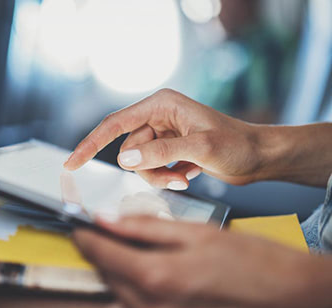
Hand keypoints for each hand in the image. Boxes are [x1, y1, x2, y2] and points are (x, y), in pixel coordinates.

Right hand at [64, 88, 263, 188]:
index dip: (91, 143)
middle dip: (147, 170)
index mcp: (161, 105)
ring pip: (140, 163)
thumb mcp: (200, 148)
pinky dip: (167, 177)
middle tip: (174, 178)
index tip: (71, 162)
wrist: (259, 156)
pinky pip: (152, 168)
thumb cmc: (237, 145)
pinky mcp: (169, 149)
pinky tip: (189, 175)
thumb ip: (161, 152)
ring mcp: (163, 134)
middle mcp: (158, 117)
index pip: (116, 124)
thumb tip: (125, 159)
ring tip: (184, 178)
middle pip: (129, 150)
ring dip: (159, 176)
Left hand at [73, 216, 331, 307]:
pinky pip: (135, 305)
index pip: (101, 253)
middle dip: (96, 252)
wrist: (286, 292)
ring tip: (117, 246)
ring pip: (117, 292)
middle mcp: (152, 305)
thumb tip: (107, 218)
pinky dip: (129, 285)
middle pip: (105, 275)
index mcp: (156, 276)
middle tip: (97, 230)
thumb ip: (145, 226)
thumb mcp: (194, 232)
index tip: (78, 223)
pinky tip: (140, 268)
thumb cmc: (247, 258)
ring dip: (111, 269)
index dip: (85, 236)